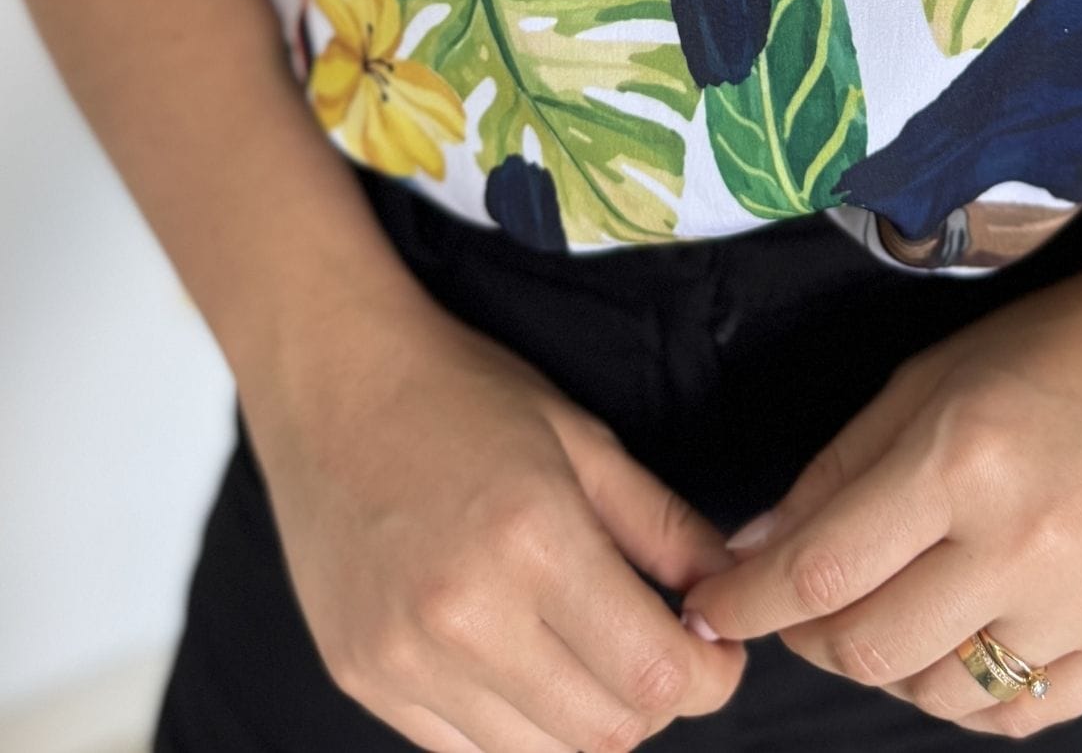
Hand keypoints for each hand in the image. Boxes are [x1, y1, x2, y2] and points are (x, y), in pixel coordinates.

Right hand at [242, 286, 746, 751]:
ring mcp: (405, 658)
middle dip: (657, 699)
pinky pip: (467, 751)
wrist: (333, 381)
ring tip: (584, 649)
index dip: (710, 676)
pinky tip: (518, 657)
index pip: (655, 674)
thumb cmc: (464, 394)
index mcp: (535, 541)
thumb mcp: (585, 439)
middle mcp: (466, 615)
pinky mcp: (363, 679)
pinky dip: (514, 725)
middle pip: (608, 732)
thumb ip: (665, 529)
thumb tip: (732, 595)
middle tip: (654, 643)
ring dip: (585, 718)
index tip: (714, 648)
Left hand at [678, 175, 1081, 734]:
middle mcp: (1028, 540)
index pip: (823, 571)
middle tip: (803, 609)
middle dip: (811, 638)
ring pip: (940, 697)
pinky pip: (1020, 715)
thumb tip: (751, 554)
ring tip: (890, 612)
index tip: (710, 608)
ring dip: (889, 667)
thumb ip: (833, 475)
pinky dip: (971, 693)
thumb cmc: (1043, 354)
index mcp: (963, 458)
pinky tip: (961, 638)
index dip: (748, 602)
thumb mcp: (920, 383)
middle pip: (872, 650)